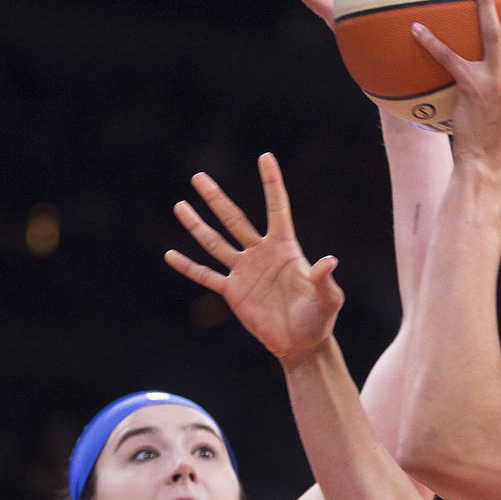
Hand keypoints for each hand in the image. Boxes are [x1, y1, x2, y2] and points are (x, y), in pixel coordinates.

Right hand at [165, 153, 343, 359]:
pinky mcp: (233, 292)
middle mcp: (261, 253)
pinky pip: (206, 276)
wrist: (302, 343)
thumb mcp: (328, 298)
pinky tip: (170, 254)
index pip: (277, 208)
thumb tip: (330, 261)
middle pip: (234, 220)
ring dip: (197, 225)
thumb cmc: (320, 317)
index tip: (265, 156)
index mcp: (285, 248)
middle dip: (216, 199)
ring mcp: (244, 271)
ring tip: (180, 205)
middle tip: (198, 177)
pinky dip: (189, 266)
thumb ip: (324, 279)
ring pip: (215, 243)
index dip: (271, 183)